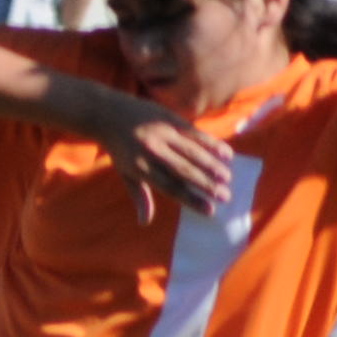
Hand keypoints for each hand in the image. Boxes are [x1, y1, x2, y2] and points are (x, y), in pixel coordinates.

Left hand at [77, 91, 234, 209]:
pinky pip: (194, 133)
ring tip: (227, 178)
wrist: (109, 114)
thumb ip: (139, 196)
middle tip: (226, 196)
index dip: (191, 199)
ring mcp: (161, 133)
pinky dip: (211, 143)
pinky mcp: (169, 118)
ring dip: (212, 165)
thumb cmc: (121, 150)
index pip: (169, 187)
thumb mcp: (126, 174)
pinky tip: (226, 153)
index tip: (210, 210)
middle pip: (183, 171)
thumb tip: (145, 222)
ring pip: (191, 152)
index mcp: (140, 168)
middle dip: (206, 185)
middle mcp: (151, 151)